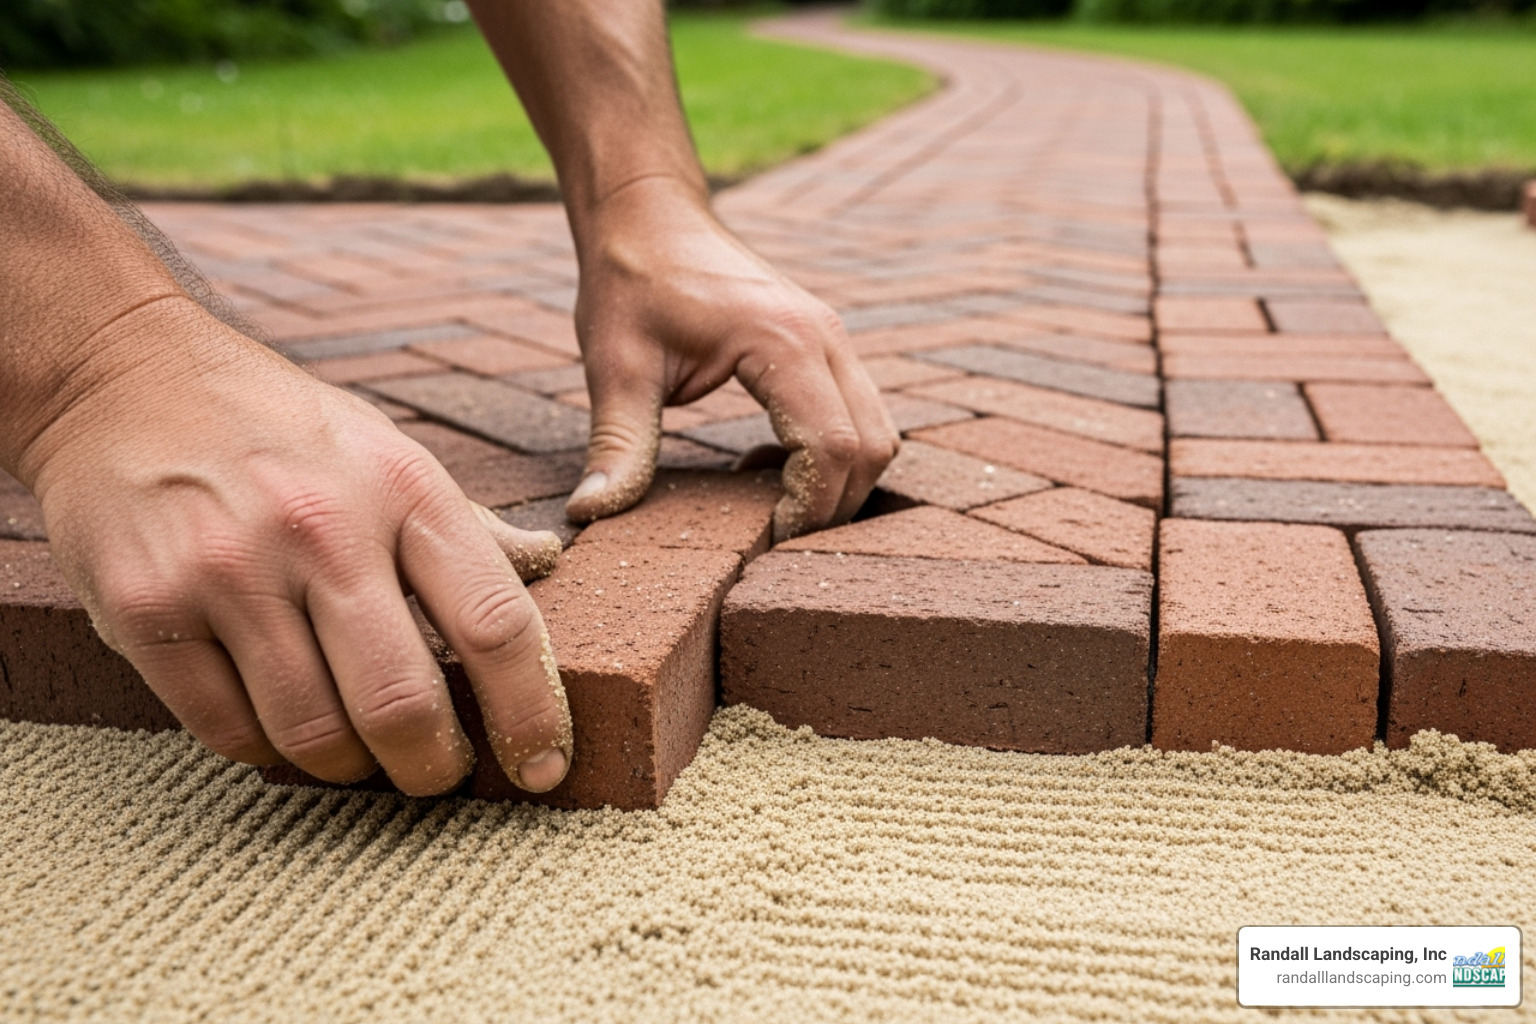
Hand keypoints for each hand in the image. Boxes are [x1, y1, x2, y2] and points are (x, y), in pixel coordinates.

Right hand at [22, 299, 571, 795]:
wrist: (121, 377)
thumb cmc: (281, 429)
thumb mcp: (388, 450)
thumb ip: (464, 524)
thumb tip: (549, 563)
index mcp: (403, 488)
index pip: (494, 624)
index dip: (531, 714)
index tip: (543, 767)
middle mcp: (320, 527)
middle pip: (402, 702)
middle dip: (431, 766)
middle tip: (435, 775)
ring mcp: (227, 569)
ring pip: (313, 732)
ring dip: (348, 767)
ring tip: (356, 753)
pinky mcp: (146, 607)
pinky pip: (227, 730)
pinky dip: (266, 751)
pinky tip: (279, 728)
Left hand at [564, 176, 898, 541]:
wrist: (648, 214)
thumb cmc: (630, 281)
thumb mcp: (614, 365)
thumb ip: (617, 443)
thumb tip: (588, 513)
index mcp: (782, 341)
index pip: (832, 448)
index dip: (807, 508)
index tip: (759, 539)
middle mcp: (825, 337)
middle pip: (871, 448)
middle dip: (829, 506)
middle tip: (764, 535)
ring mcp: (833, 338)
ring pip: (878, 433)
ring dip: (835, 481)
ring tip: (762, 498)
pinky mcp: (826, 344)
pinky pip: (859, 414)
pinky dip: (831, 454)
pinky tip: (764, 463)